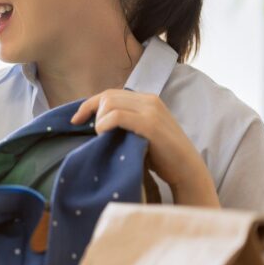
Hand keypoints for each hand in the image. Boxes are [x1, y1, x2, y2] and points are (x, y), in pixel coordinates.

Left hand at [70, 90, 218, 206]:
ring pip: (110, 103)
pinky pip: (117, 116)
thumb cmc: (161, 157)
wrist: (187, 170)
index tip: (75, 120)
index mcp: (147, 100)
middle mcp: (149, 100)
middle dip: (91, 112)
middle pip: (107, 96)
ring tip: (101, 137)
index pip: (111, 94)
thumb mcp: (140, 133)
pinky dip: (104, 124)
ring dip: (99, 120)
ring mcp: (151, 110)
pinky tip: (103, 135)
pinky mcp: (150, 124)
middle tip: (89, 132)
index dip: (89, 105)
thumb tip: (94, 122)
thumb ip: (124, 123)